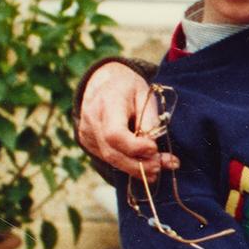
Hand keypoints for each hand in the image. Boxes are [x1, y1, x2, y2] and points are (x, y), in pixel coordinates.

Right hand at [78, 62, 176, 179]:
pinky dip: (127, 163)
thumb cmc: (129, 88)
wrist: (105, 80)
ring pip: (110, 159)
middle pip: (112, 153)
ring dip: (136, 168)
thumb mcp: (145, 96)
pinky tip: (143, 162)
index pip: (114, 134)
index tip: (154, 149)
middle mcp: (92, 120)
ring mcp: (87, 133)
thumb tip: (153, 149)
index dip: (135, 147)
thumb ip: (149, 120)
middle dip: (139, 165)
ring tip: (159, 166)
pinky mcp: (87, 141)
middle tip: (161, 166)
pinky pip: (108, 157)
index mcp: (107, 103)